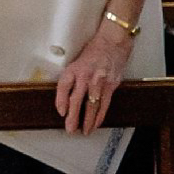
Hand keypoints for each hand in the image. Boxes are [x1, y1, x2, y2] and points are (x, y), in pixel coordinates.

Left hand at [56, 19, 134, 135]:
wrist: (113, 42)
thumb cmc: (93, 53)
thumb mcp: (76, 63)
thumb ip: (70, 80)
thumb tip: (65, 102)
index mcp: (74, 69)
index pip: (63, 86)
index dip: (61, 101)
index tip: (61, 113)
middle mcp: (86, 75)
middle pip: (77, 99)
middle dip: (73, 117)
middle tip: (70, 129)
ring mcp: (99, 80)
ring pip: (92, 105)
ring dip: (88, 120)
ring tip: (84, 131)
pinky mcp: (111, 84)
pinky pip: (105, 103)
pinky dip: (100, 115)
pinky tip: (96, 123)